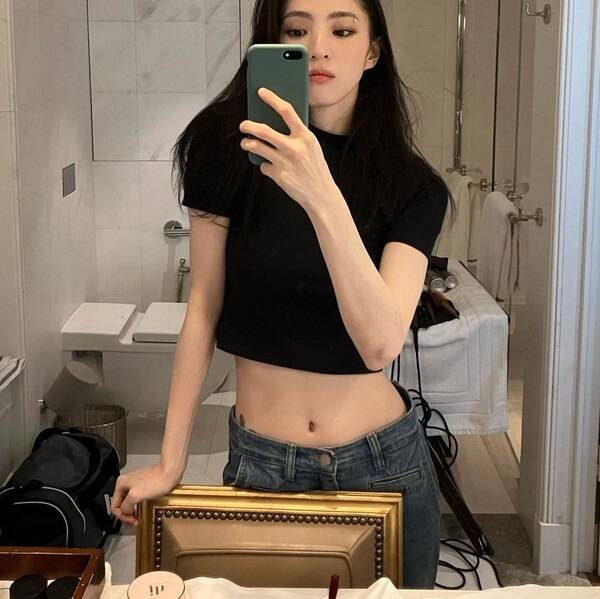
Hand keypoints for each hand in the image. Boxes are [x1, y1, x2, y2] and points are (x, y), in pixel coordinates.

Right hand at [110, 462, 180, 525]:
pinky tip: (143, 509)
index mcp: (121, 484)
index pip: (115, 506)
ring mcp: (136, 485)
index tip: (131, 520)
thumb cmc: (157, 480)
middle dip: (127, 515)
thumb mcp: (136, 496)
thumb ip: (126, 506)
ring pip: (130, 503)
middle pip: (121, 505)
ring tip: (138, 518)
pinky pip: (138, 500)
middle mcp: (127, 483)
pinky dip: (139, 507)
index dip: (122, 516)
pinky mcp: (144, 487)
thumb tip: (126, 511)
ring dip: (133, 512)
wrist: (170, 473)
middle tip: (134, 521)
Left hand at [239, 87, 337, 211]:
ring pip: (257, 147)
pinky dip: (265, 166)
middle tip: (243, 125)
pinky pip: (264, 166)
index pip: (287, 111)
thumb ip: (297, 136)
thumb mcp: (312, 148)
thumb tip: (275, 125)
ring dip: (247, 144)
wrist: (321, 195)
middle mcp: (294, 148)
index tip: (261, 92)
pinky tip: (271, 168)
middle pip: (264, 130)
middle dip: (249, 125)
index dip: (272, 99)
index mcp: (305, 137)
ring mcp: (285, 162)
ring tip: (246, 143)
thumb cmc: (315, 169)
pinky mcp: (278, 175)